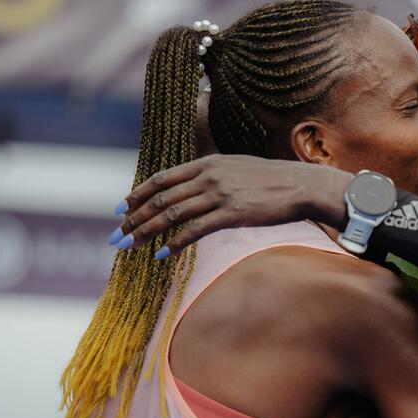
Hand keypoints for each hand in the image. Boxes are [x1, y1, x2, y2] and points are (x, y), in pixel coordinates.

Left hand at [109, 154, 352, 256]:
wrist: (301, 185)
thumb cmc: (271, 180)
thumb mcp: (236, 168)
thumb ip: (212, 175)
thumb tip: (193, 187)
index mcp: (207, 163)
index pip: (161, 179)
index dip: (137, 194)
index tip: (120, 208)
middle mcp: (208, 176)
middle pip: (161, 198)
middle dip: (134, 217)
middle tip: (117, 235)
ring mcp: (219, 194)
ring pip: (172, 214)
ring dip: (146, 231)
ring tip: (129, 246)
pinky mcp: (231, 213)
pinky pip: (194, 230)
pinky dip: (174, 243)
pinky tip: (161, 255)